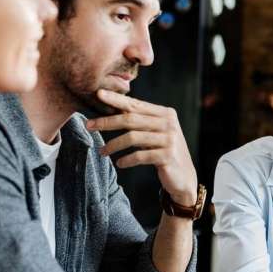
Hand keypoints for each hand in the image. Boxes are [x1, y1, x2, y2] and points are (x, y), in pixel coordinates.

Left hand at [86, 89, 197, 204]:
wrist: (183, 176)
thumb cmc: (164, 152)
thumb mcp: (155, 133)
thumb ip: (141, 120)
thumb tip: (113, 107)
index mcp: (166, 114)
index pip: (136, 104)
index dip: (116, 99)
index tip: (98, 94)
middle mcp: (169, 124)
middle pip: (131, 119)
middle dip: (107, 122)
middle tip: (89, 125)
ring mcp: (169, 140)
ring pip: (133, 138)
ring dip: (113, 145)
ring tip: (102, 151)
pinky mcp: (167, 156)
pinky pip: (140, 156)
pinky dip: (127, 160)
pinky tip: (119, 164)